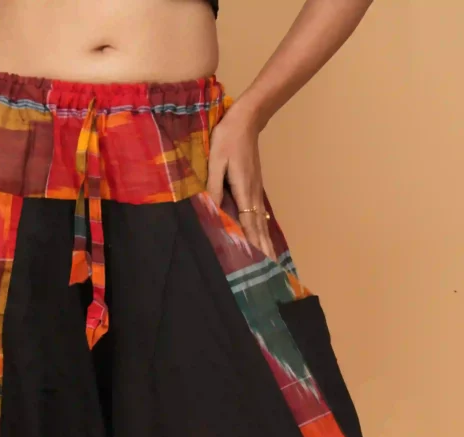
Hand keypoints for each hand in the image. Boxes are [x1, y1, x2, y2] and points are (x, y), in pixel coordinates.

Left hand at [206, 99, 275, 258]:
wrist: (246, 119)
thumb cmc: (227, 138)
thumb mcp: (215, 160)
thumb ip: (214, 185)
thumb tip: (211, 209)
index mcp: (243, 190)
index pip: (249, 224)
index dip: (253, 244)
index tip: (258, 263)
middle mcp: (253, 195)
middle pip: (259, 228)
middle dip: (264, 251)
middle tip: (269, 273)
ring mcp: (256, 192)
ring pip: (261, 224)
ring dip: (265, 243)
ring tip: (270, 263)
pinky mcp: (254, 188)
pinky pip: (258, 216)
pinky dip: (262, 231)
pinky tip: (263, 239)